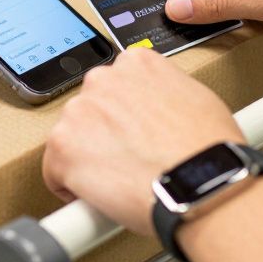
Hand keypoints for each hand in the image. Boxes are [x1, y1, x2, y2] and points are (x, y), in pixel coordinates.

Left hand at [43, 48, 243, 235]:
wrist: (201, 182)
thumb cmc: (208, 149)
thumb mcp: (196, 98)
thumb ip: (164, 95)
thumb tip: (157, 110)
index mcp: (135, 64)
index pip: (114, 86)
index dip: (123, 117)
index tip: (130, 134)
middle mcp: (102, 80)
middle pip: (89, 111)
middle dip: (103, 136)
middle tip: (127, 161)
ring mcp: (78, 112)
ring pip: (70, 140)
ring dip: (88, 161)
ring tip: (119, 182)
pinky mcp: (62, 147)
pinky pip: (54, 172)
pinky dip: (71, 188)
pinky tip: (99, 197)